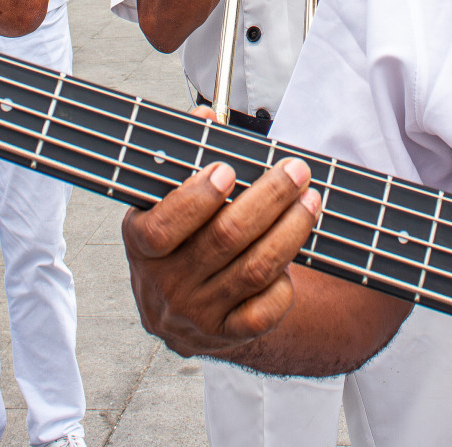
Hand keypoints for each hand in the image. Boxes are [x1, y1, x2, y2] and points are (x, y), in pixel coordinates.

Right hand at [123, 157, 320, 356]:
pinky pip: (264, 312)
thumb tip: (206, 116)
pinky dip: (284, 282)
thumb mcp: (165, 200)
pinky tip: (296, 253)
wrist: (176, 311)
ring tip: (310, 199)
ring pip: (253, 270)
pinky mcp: (227, 336)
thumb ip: (185, 156)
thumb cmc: (176, 239)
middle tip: (295, 172)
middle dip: (268, 199)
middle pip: (224, 240)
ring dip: (290, 230)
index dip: (196, 199)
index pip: (163, 228)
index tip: (227, 170)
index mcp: (141, 245)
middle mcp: (166, 286)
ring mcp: (197, 315)